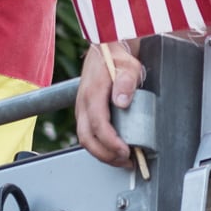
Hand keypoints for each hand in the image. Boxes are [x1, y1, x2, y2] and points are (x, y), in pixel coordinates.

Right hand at [74, 42, 145, 167]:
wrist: (105, 50)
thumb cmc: (117, 58)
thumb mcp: (128, 66)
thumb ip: (126, 81)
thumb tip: (122, 102)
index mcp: (93, 93)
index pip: (98, 125)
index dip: (110, 142)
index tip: (125, 151)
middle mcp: (83, 103)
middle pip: (87, 138)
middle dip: (105, 155)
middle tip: (126, 161)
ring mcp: (82, 108)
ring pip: (85, 139)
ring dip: (102, 154)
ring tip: (122, 159)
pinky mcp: (85, 112)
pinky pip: (87, 134)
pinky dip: (100, 147)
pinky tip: (114, 150)